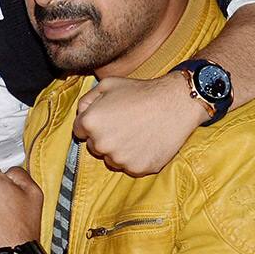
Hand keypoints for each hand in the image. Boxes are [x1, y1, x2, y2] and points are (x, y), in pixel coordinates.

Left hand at [73, 74, 208, 175]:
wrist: (175, 103)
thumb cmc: (140, 91)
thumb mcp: (107, 84)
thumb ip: (87, 100)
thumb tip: (81, 114)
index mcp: (90, 122)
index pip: (79, 131)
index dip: (93, 124)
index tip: (107, 119)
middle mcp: (101, 144)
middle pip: (95, 146)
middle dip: (105, 137)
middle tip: (124, 124)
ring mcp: (120, 159)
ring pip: (111, 159)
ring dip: (119, 149)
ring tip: (136, 132)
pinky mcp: (138, 169)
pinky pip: (130, 166)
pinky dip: (136, 157)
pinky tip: (146, 142)